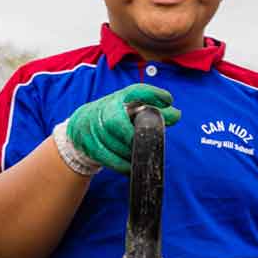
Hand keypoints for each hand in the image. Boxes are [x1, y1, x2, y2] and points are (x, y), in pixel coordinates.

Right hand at [53, 85, 180, 175]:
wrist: (80, 128)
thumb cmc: (113, 116)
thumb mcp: (130, 108)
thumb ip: (154, 110)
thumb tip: (177, 114)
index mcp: (118, 99)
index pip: (135, 91)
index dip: (152, 94)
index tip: (169, 100)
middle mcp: (104, 111)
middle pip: (116, 123)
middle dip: (132, 135)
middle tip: (147, 141)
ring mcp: (95, 130)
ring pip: (115, 145)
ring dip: (132, 152)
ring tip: (141, 153)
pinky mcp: (92, 148)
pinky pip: (112, 160)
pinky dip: (126, 165)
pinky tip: (133, 165)